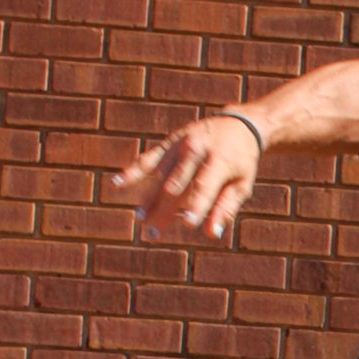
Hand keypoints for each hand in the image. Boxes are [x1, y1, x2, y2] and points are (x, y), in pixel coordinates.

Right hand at [111, 112, 262, 241]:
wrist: (237, 124)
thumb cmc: (241, 162)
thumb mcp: (242, 185)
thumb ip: (226, 208)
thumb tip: (212, 234)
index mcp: (219, 160)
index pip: (205, 186)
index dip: (196, 205)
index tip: (187, 223)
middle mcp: (196, 150)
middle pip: (177, 184)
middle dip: (164, 209)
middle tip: (153, 232)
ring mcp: (179, 145)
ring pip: (159, 175)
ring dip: (148, 197)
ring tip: (140, 218)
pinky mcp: (167, 144)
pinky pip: (148, 159)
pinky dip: (132, 172)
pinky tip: (116, 184)